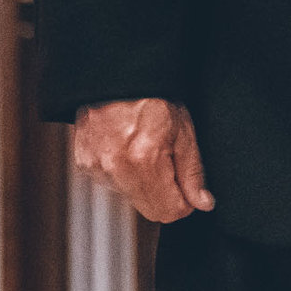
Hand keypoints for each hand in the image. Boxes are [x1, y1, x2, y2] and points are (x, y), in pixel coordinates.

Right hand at [71, 98, 212, 222]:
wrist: (118, 80)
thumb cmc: (154, 98)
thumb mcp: (184, 130)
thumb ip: (193, 171)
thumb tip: (203, 203)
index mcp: (145, 160)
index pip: (170, 210)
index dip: (187, 202)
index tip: (191, 189)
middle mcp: (117, 169)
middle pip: (150, 210)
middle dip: (167, 195)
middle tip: (172, 165)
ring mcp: (98, 169)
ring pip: (132, 198)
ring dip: (146, 184)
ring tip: (149, 151)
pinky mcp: (86, 166)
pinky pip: (113, 184)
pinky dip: (126, 174)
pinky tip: (131, 150)